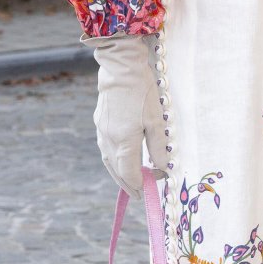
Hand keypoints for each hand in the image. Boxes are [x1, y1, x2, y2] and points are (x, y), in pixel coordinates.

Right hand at [93, 35, 169, 196]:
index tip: (150, 190)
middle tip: (138, 195)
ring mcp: (101, 131)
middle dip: (128, 185)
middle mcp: (109, 140)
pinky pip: (106, 149)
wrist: (120, 68)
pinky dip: (114, 160)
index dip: (140, 184)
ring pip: (108, 161)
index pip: (129, 173)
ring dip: (119, 174)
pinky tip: (121, 159)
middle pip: (116, 171)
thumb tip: (163, 168)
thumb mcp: (156, 121)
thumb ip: (158, 147)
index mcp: (123, 142)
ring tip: (130, 181)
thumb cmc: (142, 92)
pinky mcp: (100, 123)